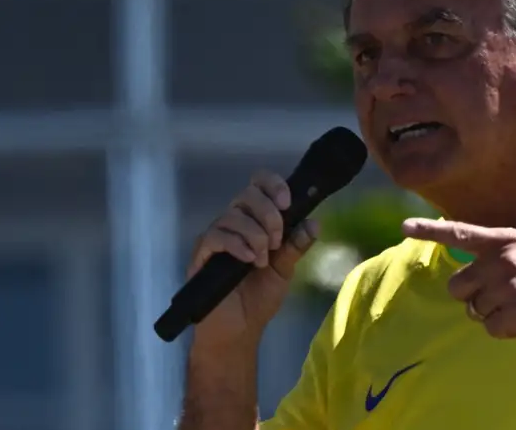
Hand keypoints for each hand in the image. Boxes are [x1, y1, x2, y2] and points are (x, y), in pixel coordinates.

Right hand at [187, 170, 320, 346]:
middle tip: (277, 242)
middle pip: (246, 195)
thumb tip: (314, 222)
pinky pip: (216, 236)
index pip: (258, 186)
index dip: (273, 185)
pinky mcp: (202, 256)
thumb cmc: (259, 299)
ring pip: (233, 216)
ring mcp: (216, 238)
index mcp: (254, 222)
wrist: (239, 330)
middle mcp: (234, 224)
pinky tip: (249, 260)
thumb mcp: (284, 270)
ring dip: (255, 235)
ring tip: (262, 260)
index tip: (287, 202)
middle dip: (269, 214)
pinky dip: (237, 245)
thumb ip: (296, 246)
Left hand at [401, 218, 515, 349]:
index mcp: (507, 241)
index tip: (405, 226)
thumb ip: (498, 257)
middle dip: (473, 297)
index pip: (461, 233)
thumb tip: (465, 274)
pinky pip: (489, 328)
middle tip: (504, 298)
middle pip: (457, 285)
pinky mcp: (513, 313)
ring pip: (473, 309)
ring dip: (493, 315)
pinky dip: (505, 331)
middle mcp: (503, 259)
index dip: (430, 231)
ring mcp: (507, 286)